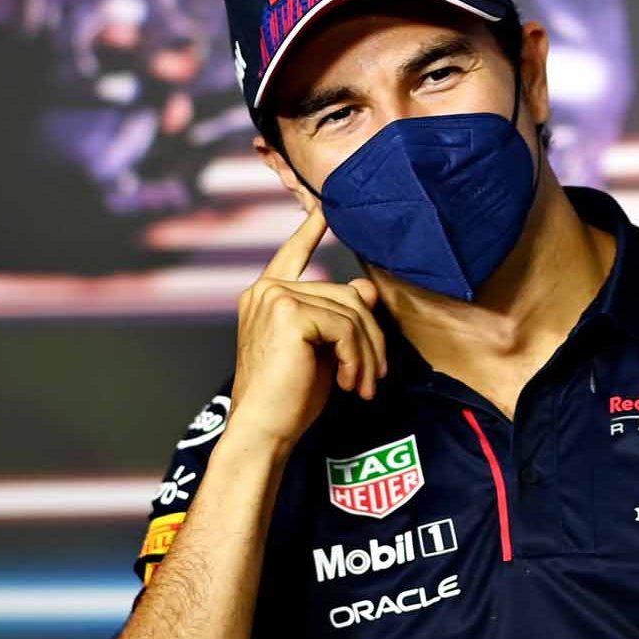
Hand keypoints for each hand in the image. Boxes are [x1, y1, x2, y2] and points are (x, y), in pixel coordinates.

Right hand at [227, 207, 385, 449]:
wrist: (263, 430)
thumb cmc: (288, 399)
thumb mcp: (322, 352)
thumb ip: (340, 317)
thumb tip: (366, 286)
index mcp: (266, 298)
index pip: (292, 255)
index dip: (310, 230)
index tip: (323, 208)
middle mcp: (267, 291)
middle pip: (345, 295)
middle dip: (369, 336)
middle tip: (375, 376)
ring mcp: (275, 298)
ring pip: (350, 312)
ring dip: (366, 353)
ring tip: (362, 386)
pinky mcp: (289, 312)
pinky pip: (345, 327)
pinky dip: (357, 358)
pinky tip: (349, 383)